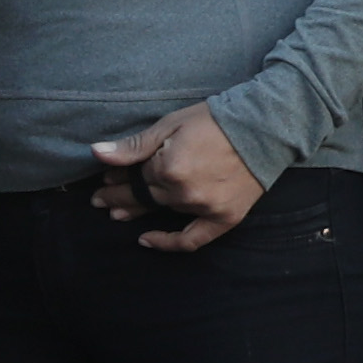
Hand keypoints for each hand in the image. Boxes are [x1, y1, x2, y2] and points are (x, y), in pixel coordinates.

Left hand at [89, 103, 258, 252]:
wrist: (265, 127)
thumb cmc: (216, 120)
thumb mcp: (171, 124)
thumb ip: (134, 145)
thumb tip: (97, 154)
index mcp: (168, 167)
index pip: (134, 176)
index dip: (118, 176)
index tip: (106, 178)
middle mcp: (184, 192)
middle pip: (144, 197)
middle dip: (118, 197)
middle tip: (99, 200)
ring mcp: (205, 207)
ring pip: (163, 212)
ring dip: (139, 212)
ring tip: (118, 214)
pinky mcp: (224, 218)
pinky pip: (191, 240)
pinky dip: (168, 243)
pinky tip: (145, 240)